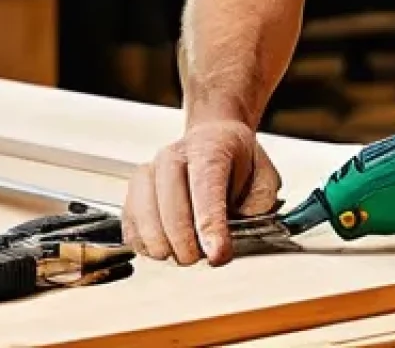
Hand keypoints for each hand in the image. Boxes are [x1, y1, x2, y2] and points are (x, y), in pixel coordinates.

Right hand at [121, 116, 281, 265]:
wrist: (214, 138)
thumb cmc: (236, 160)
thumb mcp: (263, 176)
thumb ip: (258, 204)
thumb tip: (237, 236)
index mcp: (210, 148)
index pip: (206, 188)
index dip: (210, 225)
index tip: (217, 254)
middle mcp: (174, 156)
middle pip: (170, 207)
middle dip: (187, 244)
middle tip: (203, 257)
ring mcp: (150, 171)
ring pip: (145, 219)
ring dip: (165, 247)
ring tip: (186, 252)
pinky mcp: (134, 191)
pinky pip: (131, 226)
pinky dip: (145, 246)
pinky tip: (165, 246)